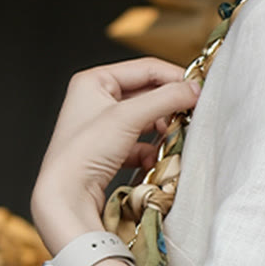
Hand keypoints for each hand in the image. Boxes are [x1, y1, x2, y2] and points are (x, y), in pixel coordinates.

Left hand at [31, 57, 200, 254]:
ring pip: (144, 122)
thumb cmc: (84, 152)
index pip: (145, 69)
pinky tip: (153, 162)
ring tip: (172, 140)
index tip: (198, 91)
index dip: (174, 78)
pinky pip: (137, 146)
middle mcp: (94, 101)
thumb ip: (166, 99)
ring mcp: (100, 129)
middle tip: (189, 117)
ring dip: (161, 132)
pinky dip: (149, 153)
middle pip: (146, 96)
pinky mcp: (106, 153)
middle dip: (168, 109)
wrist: (66, 196)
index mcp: (93, 81)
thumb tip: (195, 90)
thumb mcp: (129, 117)